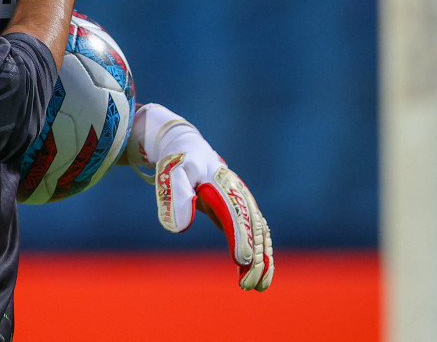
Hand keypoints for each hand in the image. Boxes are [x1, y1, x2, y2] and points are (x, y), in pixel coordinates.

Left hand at [125, 103, 273, 290]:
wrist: (188, 150)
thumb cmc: (180, 162)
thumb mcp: (173, 172)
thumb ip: (176, 195)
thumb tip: (180, 228)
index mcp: (224, 184)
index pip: (236, 213)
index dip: (241, 236)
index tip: (243, 259)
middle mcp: (240, 195)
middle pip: (254, 228)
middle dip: (256, 257)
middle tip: (250, 285)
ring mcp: (242, 204)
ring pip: (260, 235)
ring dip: (263, 260)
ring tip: (259, 287)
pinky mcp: (239, 213)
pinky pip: (255, 235)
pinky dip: (258, 255)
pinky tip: (252, 275)